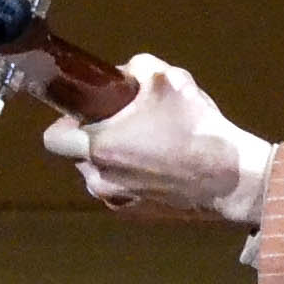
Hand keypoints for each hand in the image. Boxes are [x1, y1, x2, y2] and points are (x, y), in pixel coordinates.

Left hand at [42, 54, 274, 225]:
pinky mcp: (135, 215)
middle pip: (76, 155)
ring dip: (112, 160)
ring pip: (98, 174)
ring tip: (147, 146)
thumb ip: (135, 69)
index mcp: (97, 145)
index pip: (53, 137)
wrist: (230, 178)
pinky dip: (131, 179)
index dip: (68, 120)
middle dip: (91, 139)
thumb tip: (122, 77)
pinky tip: (160, 167)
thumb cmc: (196, 127)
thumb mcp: (167, 78)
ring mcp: (116, 200)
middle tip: (121, 125)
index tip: (90, 111)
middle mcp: (98, 178)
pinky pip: (120, 191)